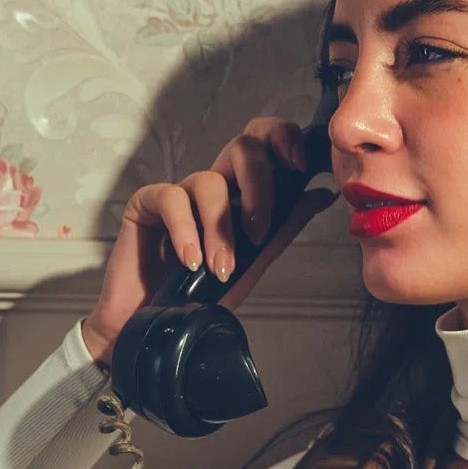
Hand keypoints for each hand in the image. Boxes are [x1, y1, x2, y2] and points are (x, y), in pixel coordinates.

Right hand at [80, 115, 324, 367]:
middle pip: (241, 147)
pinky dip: (184, 230)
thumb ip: (283, 228)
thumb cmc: (202, 298)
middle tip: (259, 230)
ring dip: (219, 229)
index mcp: (241, 194)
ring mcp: (180, 192)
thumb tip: (320, 194)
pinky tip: (189, 261)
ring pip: (208, 181)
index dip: (282, 139)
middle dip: (258, 185)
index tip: (300, 165)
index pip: (264, 146)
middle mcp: (213, 187)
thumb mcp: (252, 264)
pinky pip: (171, 198)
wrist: (158, 329)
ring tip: (218, 268)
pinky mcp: (147, 203)